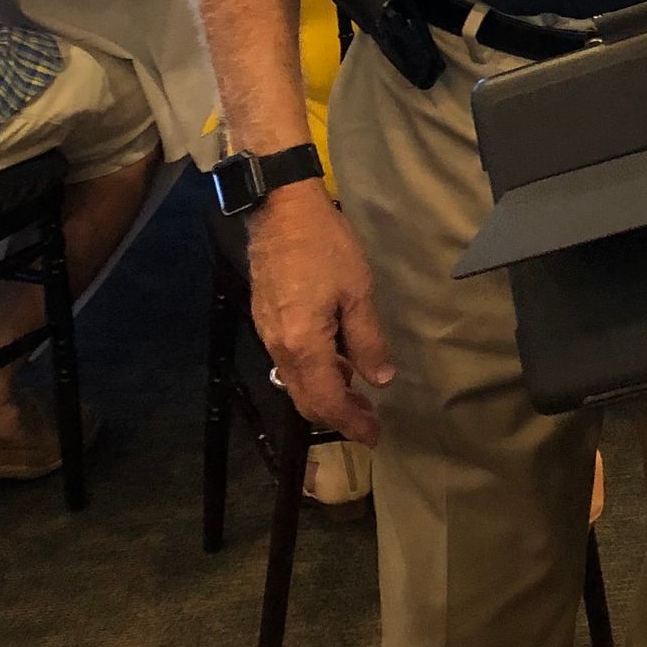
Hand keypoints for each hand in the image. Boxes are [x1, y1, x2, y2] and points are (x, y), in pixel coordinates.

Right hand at [244, 184, 392, 444]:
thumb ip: (367, 340)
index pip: (326, 401)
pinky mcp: (265, 317)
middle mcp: (279, 348)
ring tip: (357, 391)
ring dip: (325, 393)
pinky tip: (335, 360)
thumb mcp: (357, 291)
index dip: (351, 422)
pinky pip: (288, 360)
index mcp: (303, 345)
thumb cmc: (324, 246)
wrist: (279, 210)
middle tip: (368, 421)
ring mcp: (267, 333)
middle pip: (305, 399)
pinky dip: (313, 371)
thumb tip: (380, 380)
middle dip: (337, 415)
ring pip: (295, 381)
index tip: (374, 436)